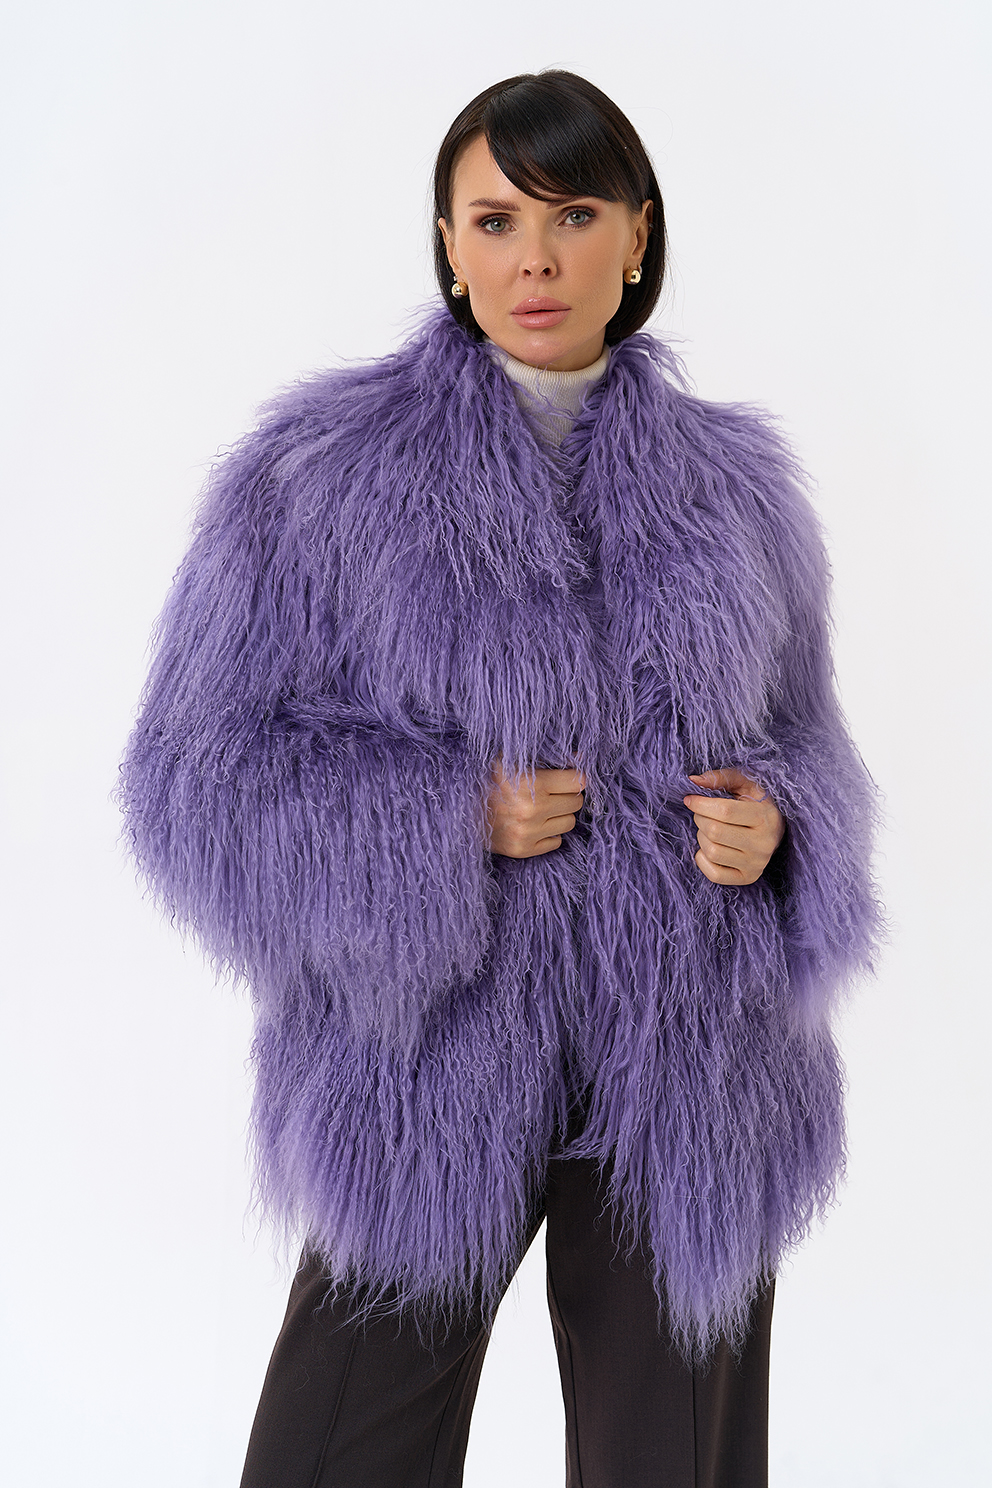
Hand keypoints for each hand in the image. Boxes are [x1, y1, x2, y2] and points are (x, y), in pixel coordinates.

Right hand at [485, 755, 586, 857]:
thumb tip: (580, 757)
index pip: (577, 781)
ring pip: (569, 823)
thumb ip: (547, 756)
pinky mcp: (523, 850)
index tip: (567, 777)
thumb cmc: (490, 781)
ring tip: (543, 808)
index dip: (574, 777)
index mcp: (531, 784)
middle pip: (575, 803)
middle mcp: (531, 811)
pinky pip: (556, 841)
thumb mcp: (513, 760)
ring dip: (560, 815)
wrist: (461, 810)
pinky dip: (549, 832)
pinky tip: (535, 824)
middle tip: (553, 792)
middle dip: (567, 795)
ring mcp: (528, 833)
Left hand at [683, 768, 785, 885]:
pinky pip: (714, 874)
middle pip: (714, 832)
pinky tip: (709, 847)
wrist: (776, 829)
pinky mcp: (748, 878)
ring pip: (712, 852)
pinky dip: (703, 859)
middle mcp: (764, 844)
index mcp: (765, 817)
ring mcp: (757, 864)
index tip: (690, 799)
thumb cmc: (755, 802)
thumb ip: (721, 778)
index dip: (701, 804)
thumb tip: (693, 781)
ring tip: (709, 829)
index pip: (725, 811)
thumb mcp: (745, 784)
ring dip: (702, 837)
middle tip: (702, 813)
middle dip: (700, 818)